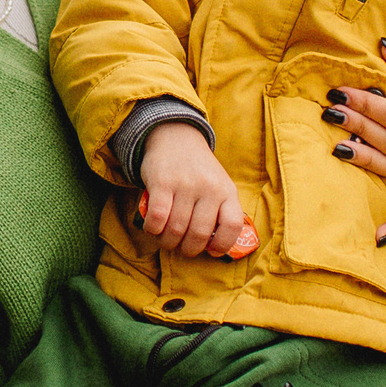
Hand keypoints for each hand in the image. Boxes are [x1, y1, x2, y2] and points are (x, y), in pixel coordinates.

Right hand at [139, 122, 257, 258]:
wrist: (175, 137)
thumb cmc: (198, 170)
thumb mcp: (218, 184)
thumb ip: (219, 210)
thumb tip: (212, 248)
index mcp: (227, 191)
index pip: (232, 225)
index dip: (222, 245)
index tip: (211, 250)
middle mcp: (208, 188)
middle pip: (198, 234)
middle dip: (188, 250)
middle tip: (181, 248)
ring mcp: (185, 184)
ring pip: (175, 230)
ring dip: (167, 242)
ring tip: (165, 240)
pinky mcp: (161, 182)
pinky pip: (156, 218)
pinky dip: (153, 230)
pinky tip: (153, 229)